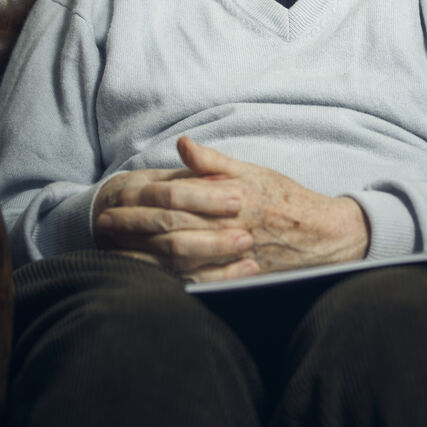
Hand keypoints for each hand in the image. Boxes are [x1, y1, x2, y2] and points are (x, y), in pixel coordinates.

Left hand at [94, 138, 369, 281]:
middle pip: (172, 231)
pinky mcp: (234, 277)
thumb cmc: (286, 199)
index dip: (143, 201)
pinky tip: (144, 278)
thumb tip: (183, 144)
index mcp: (232, 198)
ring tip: (113, 250)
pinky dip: (166, 280)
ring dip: (142, 255)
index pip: (179, 200)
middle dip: (133, 229)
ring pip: (178, 260)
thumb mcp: (254, 171)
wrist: (324, 235)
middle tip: (102, 226)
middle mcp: (230, 230)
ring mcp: (231, 258)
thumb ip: (215, 162)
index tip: (115, 200)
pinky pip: (195, 281)